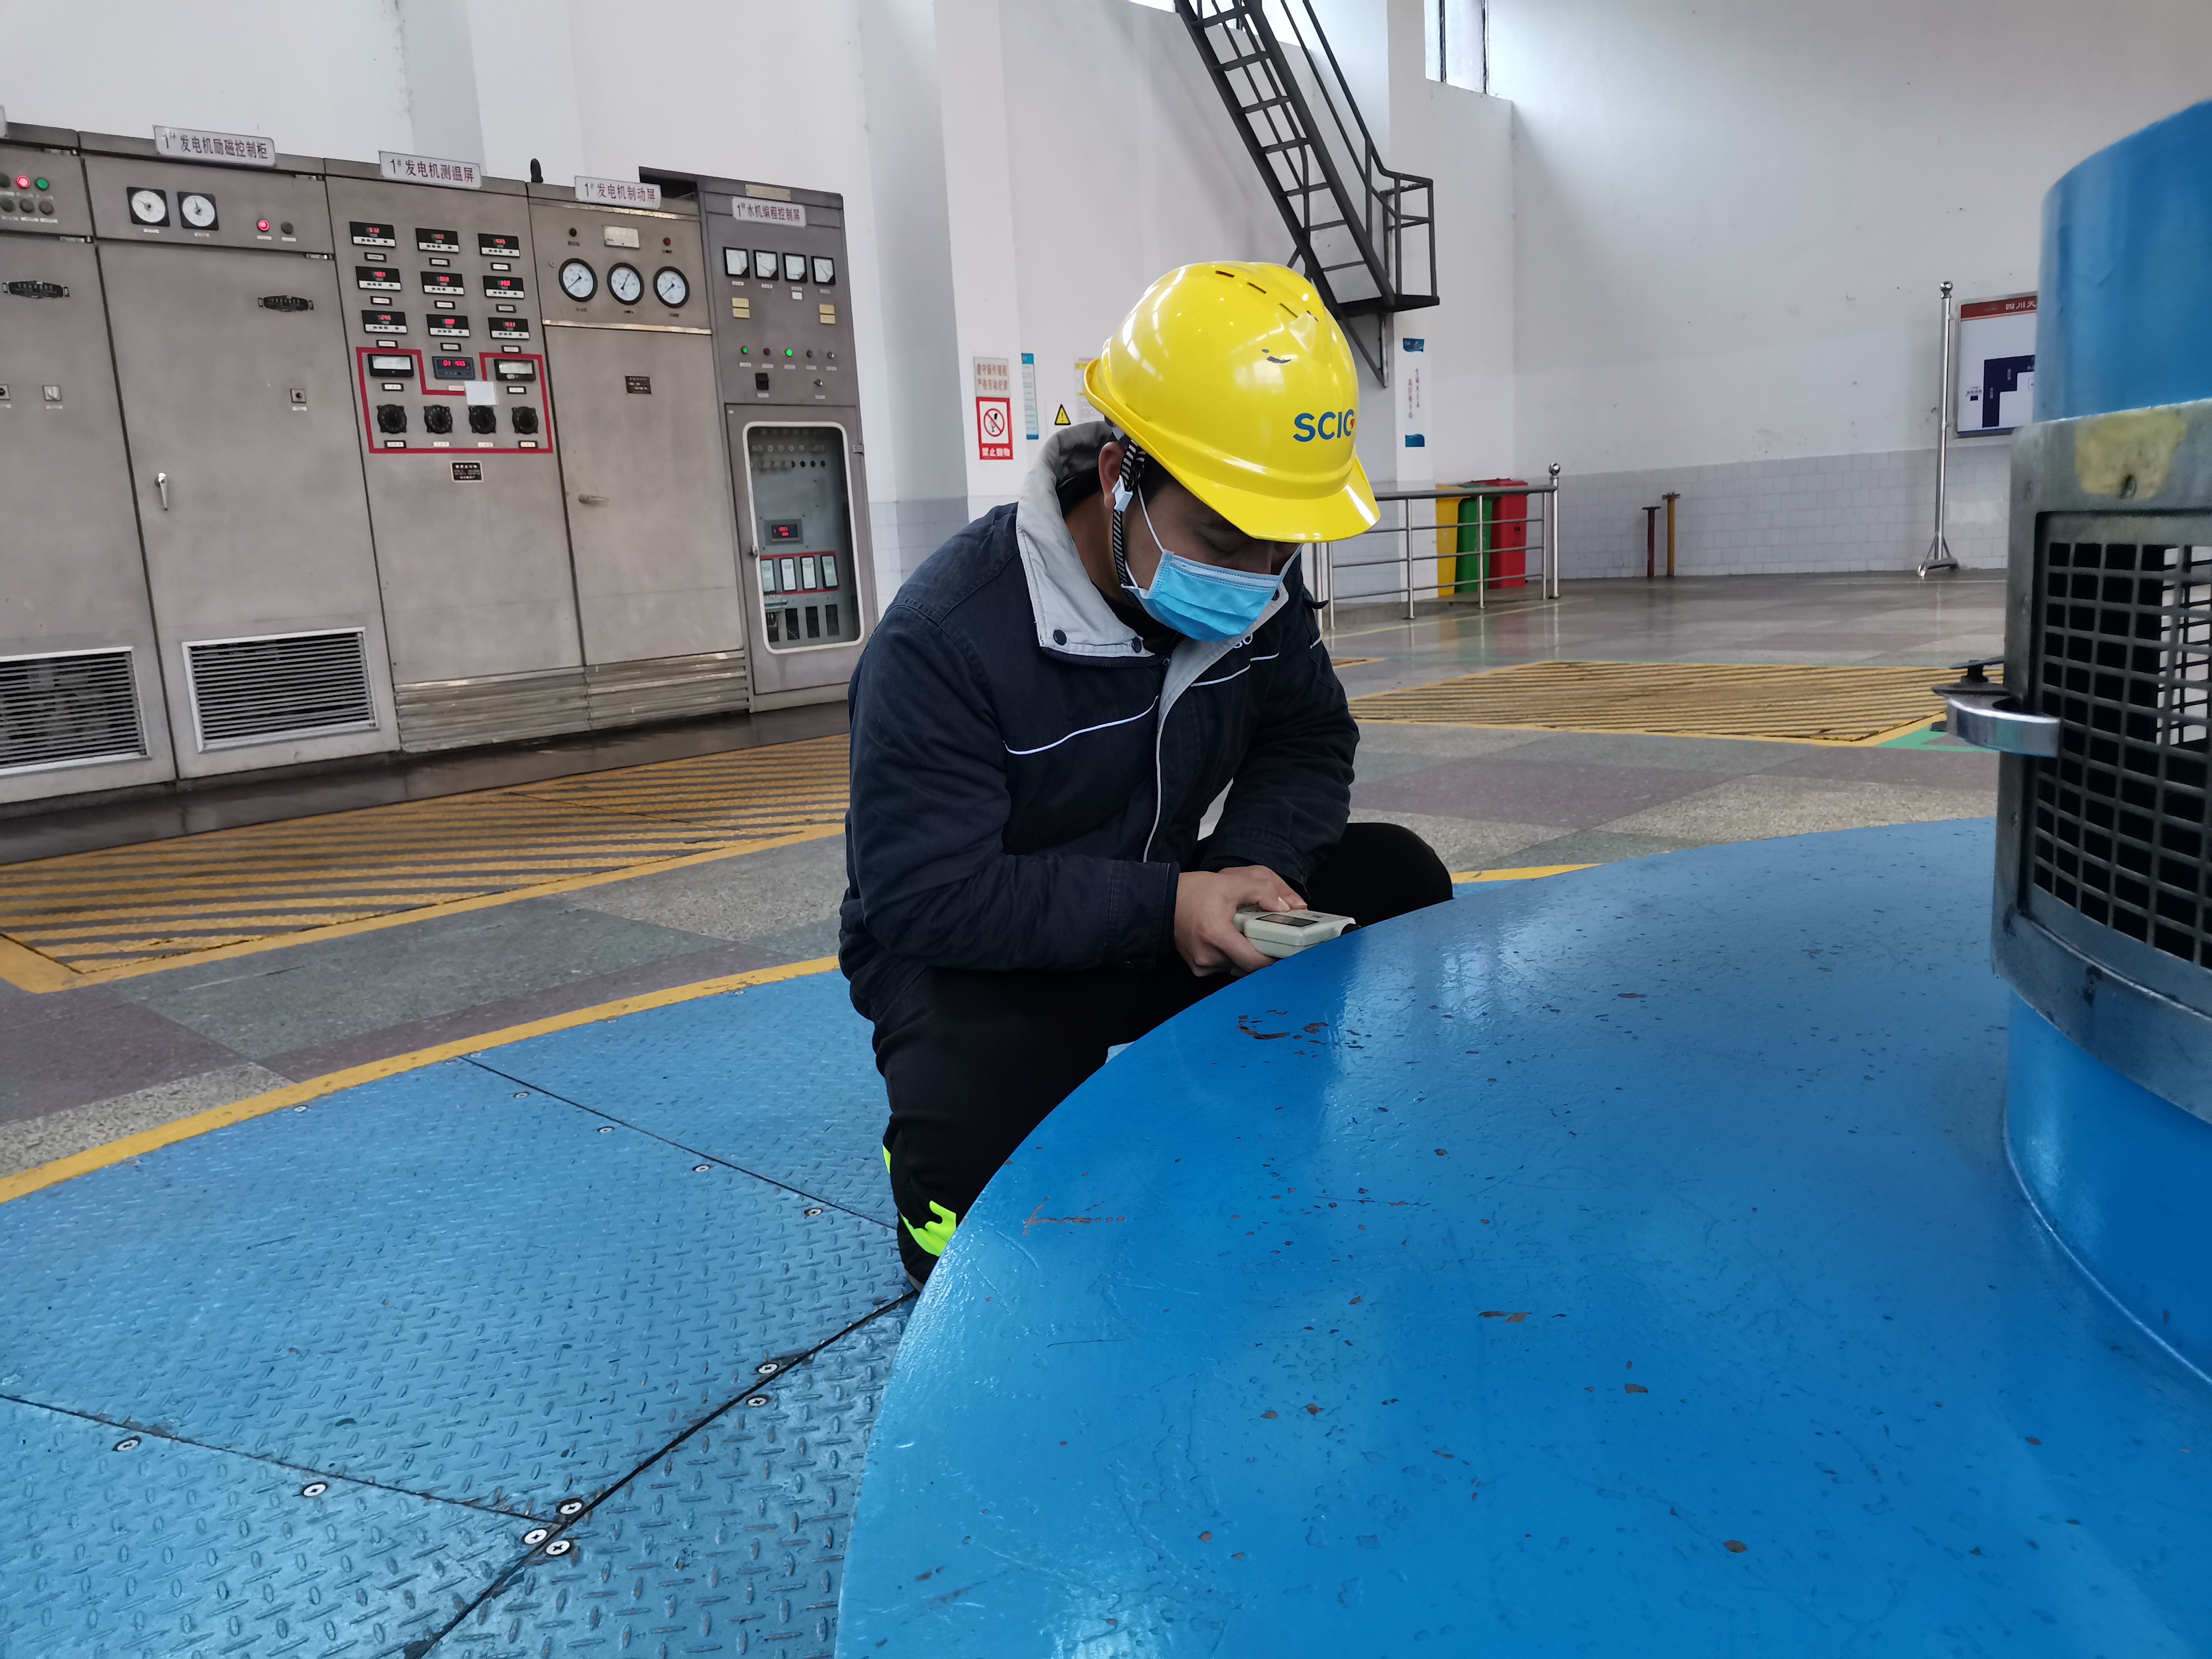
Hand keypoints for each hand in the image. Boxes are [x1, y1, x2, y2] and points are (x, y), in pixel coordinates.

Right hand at [1175, 865, 1304, 975]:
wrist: (1160, 901)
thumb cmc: (1192, 892)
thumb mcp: (1229, 882)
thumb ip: (1262, 890)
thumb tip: (1286, 907)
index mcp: (1216, 935)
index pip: (1254, 961)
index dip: (1275, 958)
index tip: (1289, 951)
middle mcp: (1208, 956)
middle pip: (1248, 965)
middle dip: (1264, 954)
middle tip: (1276, 940)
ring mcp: (1202, 965)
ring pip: (1238, 967)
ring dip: (1248, 955)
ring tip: (1253, 936)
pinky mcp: (1198, 968)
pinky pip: (1225, 966)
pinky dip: (1234, 956)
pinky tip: (1234, 940)